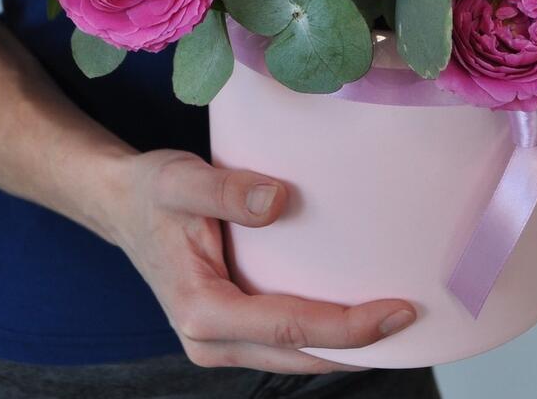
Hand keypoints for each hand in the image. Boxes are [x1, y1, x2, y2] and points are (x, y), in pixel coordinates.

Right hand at [103, 149, 417, 372]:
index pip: (289, 327)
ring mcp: (218, 341)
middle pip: (299, 355)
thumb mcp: (180, 179)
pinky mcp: (227, 329)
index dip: (348, 325)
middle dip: (359, 346)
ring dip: (343, 345)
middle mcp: (210, 340)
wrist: (120, 204)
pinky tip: (352, 314)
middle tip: (417, 320)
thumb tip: (278, 200)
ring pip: (293, 357)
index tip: (399, 310)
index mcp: (201, 310)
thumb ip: (225, 189)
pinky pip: (283, 342)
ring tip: (396, 324)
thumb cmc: (150, 191)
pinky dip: (320, 334)